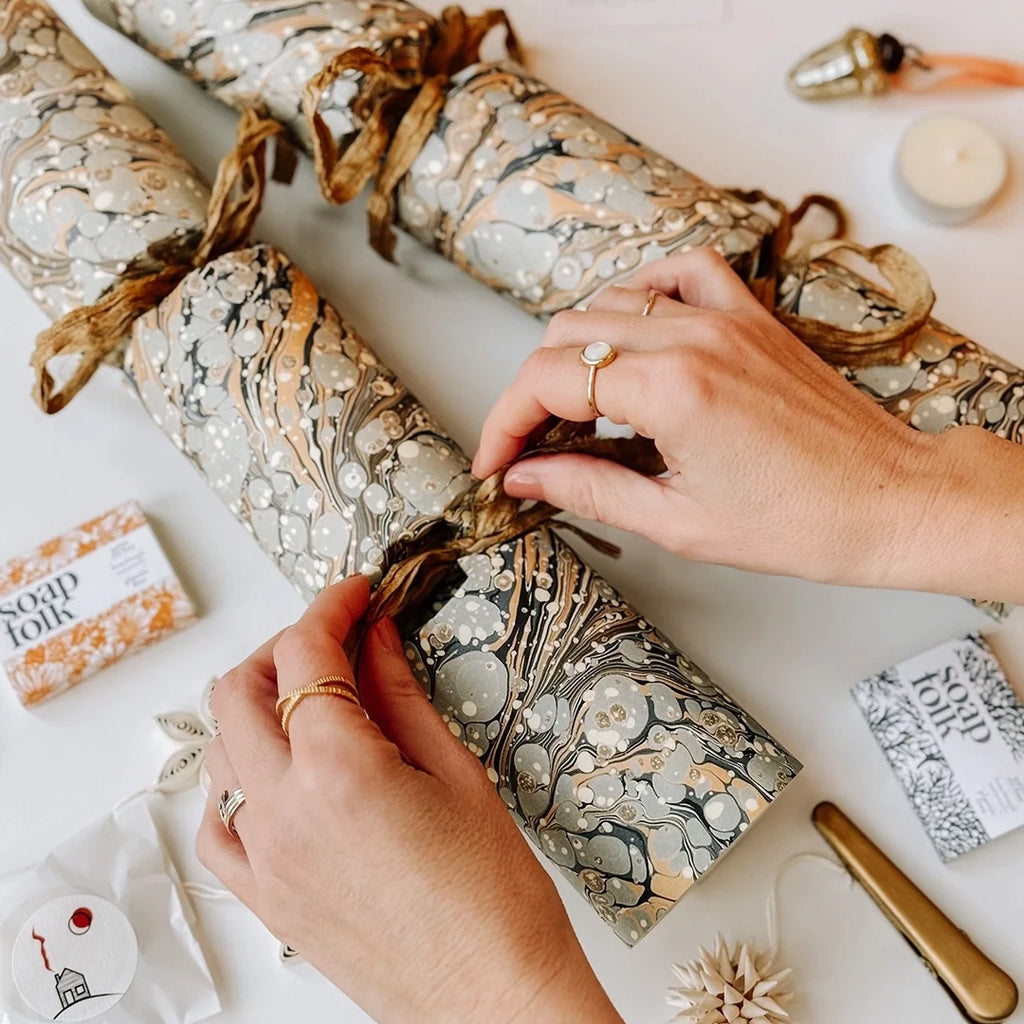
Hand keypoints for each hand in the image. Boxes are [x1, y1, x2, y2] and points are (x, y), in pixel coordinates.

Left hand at [197, 577, 621, 1023]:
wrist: (490, 995)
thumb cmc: (493, 899)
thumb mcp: (456, 773)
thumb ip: (400, 694)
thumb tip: (377, 639)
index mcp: (339, 770)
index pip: (307, 654)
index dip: (331, 607)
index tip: (355, 594)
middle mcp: (284, 812)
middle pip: (242, 690)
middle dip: (286, 646)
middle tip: (334, 638)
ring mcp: (265, 859)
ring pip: (222, 751)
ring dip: (259, 709)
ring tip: (314, 703)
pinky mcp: (266, 898)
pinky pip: (219, 828)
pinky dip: (238, 785)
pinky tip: (278, 777)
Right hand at [474, 249, 1023, 599]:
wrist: (892, 500)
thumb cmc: (804, 521)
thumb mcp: (678, 522)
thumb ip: (589, 489)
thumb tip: (527, 477)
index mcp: (671, 391)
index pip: (546, 382)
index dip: (503, 423)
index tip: (496, 460)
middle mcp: (692, 339)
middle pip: (566, 336)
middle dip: (532, 391)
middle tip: (532, 443)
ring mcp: (725, 318)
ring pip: (610, 301)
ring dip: (578, 349)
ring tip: (578, 403)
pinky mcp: (750, 316)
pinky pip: (679, 272)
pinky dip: (641, 292)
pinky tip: (633, 330)